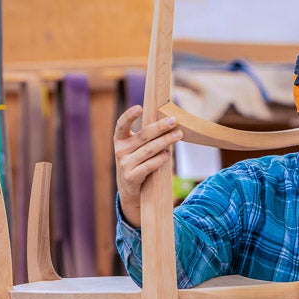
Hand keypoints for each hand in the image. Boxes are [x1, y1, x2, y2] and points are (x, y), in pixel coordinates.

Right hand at [113, 105, 182, 226]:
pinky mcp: (131, 177)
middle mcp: (120, 151)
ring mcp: (124, 164)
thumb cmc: (137, 163)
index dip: (129, 115)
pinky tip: (169, 154)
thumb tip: (167, 122)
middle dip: (160, 127)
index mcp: (120, 140)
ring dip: (166, 141)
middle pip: (143, 136)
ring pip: (149, 150)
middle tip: (174, 120)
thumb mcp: (136, 149)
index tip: (139, 107)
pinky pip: (149, 165)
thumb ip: (146, 138)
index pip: (122, 124)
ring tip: (179, 135)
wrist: (130, 191)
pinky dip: (160, 159)